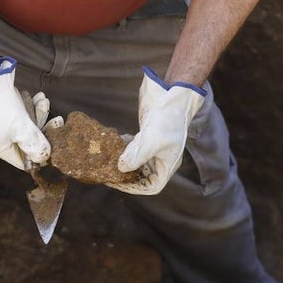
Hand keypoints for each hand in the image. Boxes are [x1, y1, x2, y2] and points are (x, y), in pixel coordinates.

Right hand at [0, 57, 51, 169]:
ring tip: (44, 102)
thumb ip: (35, 146)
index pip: (25, 162)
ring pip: (29, 125)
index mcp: (3, 149)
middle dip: (43, 128)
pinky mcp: (7, 112)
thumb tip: (43, 158)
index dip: (40, 155)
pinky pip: (25, 114)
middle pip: (30, 142)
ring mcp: (5, 125)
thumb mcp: (22, 130)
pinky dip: (32, 106)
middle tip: (57, 120)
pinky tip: (38, 97)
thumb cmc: (2, 108)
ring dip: (39, 113)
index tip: (54, 144)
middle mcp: (3, 139)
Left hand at [109, 67, 206, 194]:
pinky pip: (135, 148)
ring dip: (124, 162)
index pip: (152, 186)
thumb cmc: (168, 119)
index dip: (135, 188)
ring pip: (138, 162)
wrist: (173, 95)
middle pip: (144, 176)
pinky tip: (117, 142)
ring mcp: (155, 146)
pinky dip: (126, 148)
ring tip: (109, 161)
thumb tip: (121, 169)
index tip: (118, 183)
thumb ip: (136, 157)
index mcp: (168, 164)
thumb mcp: (151, 140)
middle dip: (126, 176)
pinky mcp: (148, 135)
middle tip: (109, 173)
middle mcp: (162, 157)